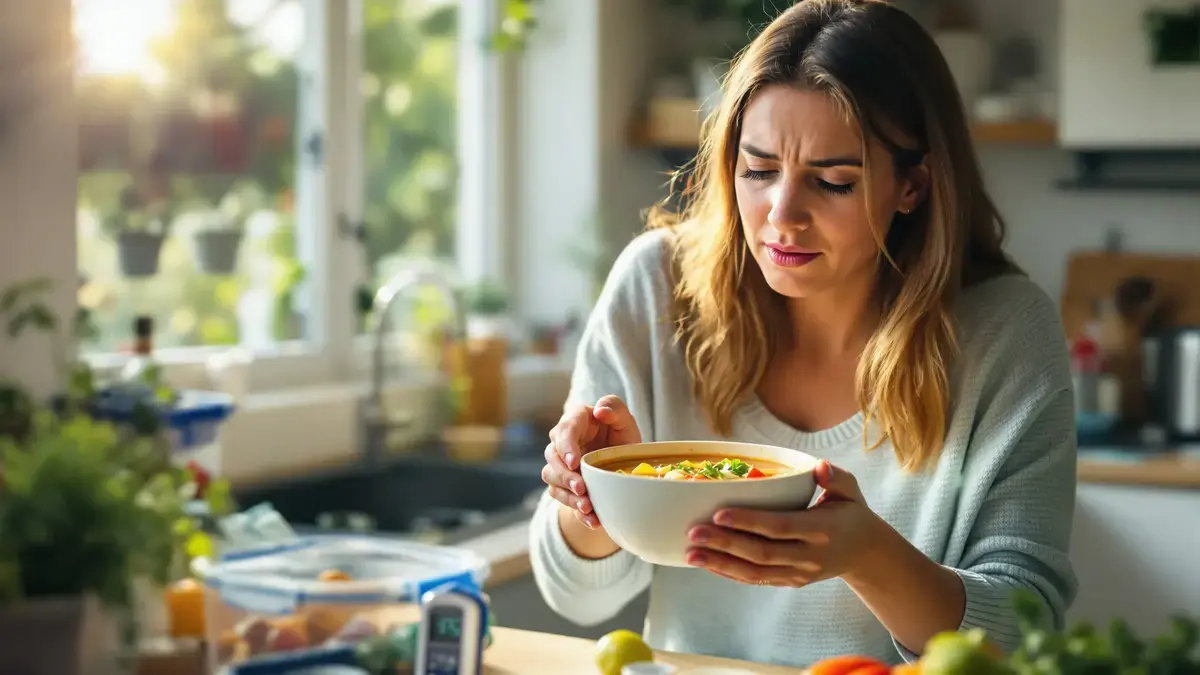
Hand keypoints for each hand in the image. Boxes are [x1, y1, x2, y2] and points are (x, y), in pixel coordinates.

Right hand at [541, 395, 641, 528]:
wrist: (621, 461)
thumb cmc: (619, 434)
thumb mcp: (624, 419)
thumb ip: (614, 408)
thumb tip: (599, 412)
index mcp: (574, 421)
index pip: (563, 431)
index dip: (566, 447)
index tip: (574, 463)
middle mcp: (561, 443)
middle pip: (552, 459)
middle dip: (565, 476)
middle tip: (582, 488)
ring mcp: (559, 465)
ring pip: (552, 480)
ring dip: (568, 495)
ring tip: (587, 507)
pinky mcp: (563, 485)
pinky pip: (562, 499)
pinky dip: (576, 511)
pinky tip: (592, 520)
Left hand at [685, 461, 886, 586]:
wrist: (866, 553)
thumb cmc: (852, 512)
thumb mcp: (851, 491)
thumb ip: (836, 478)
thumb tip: (820, 468)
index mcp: (821, 530)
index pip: (779, 527)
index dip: (748, 522)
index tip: (719, 513)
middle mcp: (808, 556)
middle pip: (761, 553)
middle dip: (724, 544)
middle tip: (693, 532)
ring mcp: (798, 573)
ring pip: (754, 572)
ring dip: (720, 564)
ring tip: (690, 554)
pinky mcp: (790, 582)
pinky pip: (756, 580)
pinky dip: (730, 573)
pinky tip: (708, 564)